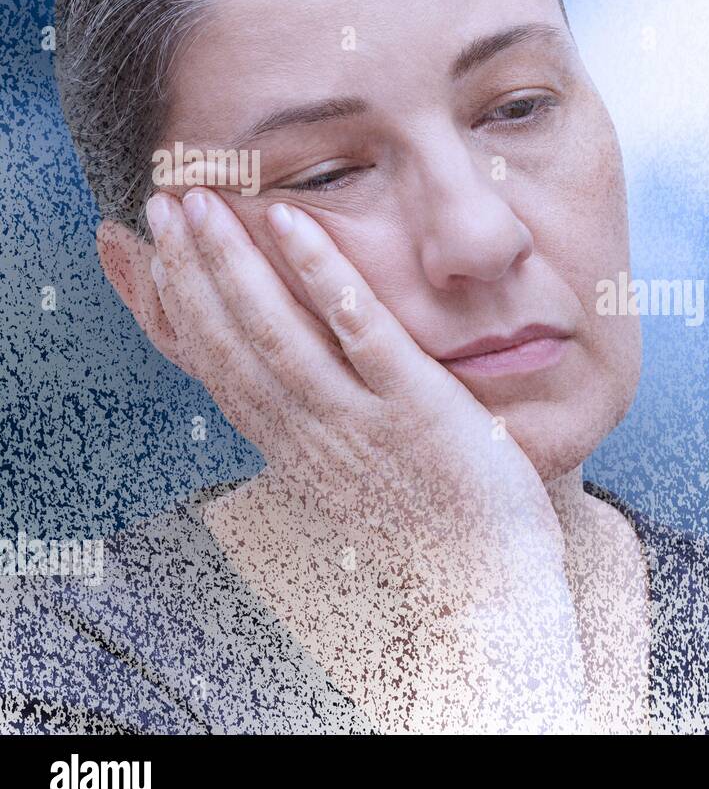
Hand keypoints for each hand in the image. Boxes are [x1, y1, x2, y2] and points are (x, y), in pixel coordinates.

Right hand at [144, 186, 586, 730]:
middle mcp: (309, 436)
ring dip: (234, 262)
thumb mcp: (350, 477)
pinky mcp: (414, 408)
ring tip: (202, 200)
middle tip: (164, 201)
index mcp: (290, 449)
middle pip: (231, 343)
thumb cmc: (428, 527)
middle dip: (189, 269)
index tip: (143, 249)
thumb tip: (292, 389)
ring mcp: (358, 421)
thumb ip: (317, 428)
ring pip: (276, 333)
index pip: (213, 367)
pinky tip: (295, 224)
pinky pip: (359, 332)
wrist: (486, 588)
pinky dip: (323, 275)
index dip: (171, 306)